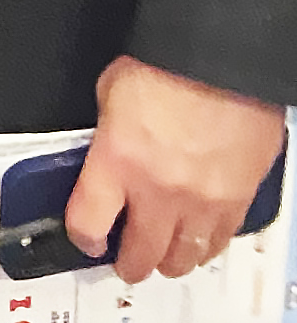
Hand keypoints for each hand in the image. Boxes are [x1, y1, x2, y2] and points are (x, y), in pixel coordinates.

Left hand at [67, 56, 287, 284]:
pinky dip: (206, 246)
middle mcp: (158, 191)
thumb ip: (108, 137)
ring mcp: (203, 200)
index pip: (88, 224)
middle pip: (140, 254)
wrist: (221, 59)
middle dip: (129, 263)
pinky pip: (220, 240)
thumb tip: (108, 154)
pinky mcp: (239, 198)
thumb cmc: (164, 66)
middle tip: (125, 261)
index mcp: (116, 162)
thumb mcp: (110, 96)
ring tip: (163, 256)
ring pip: (184, 257)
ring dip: (170, 260)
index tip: (86, 239)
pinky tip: (198, 240)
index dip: (83, 238)